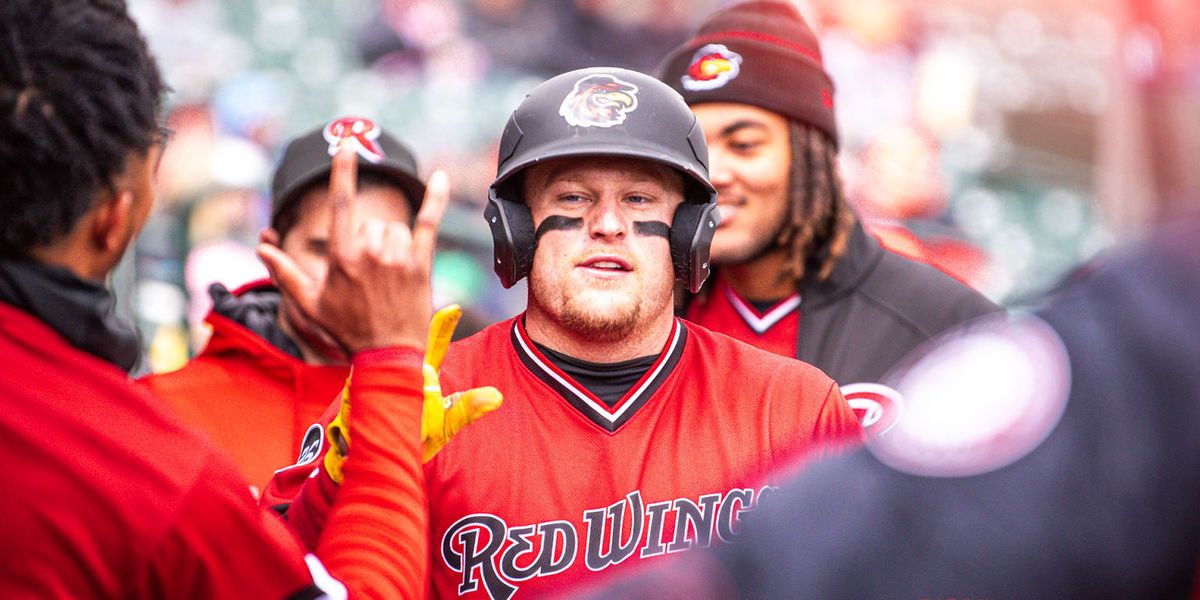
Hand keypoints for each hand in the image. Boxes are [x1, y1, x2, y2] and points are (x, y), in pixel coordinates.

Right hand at [257, 145, 449, 353]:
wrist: (388, 356)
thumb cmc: (347, 330)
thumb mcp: (310, 305)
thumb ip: (286, 274)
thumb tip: (262, 249)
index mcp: (342, 257)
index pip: (340, 204)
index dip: (343, 172)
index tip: (347, 146)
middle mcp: (371, 253)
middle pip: (370, 223)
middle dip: (368, 242)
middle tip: (369, 277)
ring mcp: (398, 258)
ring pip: (395, 229)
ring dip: (391, 244)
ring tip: (388, 276)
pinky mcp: (422, 264)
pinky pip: (429, 223)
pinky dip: (436, 199)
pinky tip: (441, 178)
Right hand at [322, 304, 502, 482]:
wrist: (374, 457)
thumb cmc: (412, 438)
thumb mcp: (442, 426)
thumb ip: (466, 409)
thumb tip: (497, 397)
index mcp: (420, 374)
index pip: (434, 347)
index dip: (443, 327)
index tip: (454, 309)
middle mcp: (397, 368)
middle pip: (412, 363)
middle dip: (415, 387)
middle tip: (416, 416)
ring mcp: (375, 375)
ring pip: (394, 377)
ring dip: (397, 400)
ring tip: (396, 421)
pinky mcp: (355, 386)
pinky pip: (373, 390)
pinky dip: (378, 402)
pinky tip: (375, 413)